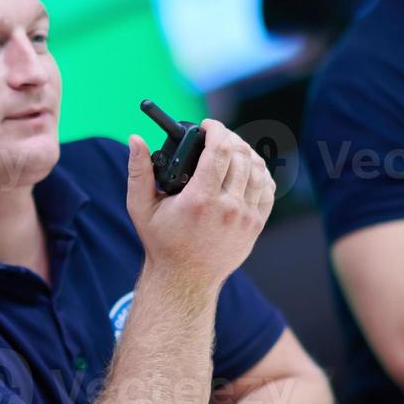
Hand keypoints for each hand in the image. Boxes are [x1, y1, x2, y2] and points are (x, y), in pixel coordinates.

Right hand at [126, 119, 273, 289]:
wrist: (185, 278)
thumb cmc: (162, 241)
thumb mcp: (141, 207)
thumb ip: (139, 171)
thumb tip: (136, 139)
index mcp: (200, 200)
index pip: (220, 150)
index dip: (217, 129)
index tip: (208, 124)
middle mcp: (228, 208)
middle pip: (241, 156)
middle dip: (230, 138)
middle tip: (217, 136)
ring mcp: (246, 217)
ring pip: (258, 169)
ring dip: (246, 152)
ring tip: (231, 149)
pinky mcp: (256, 225)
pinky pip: (267, 189)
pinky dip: (259, 173)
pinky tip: (245, 169)